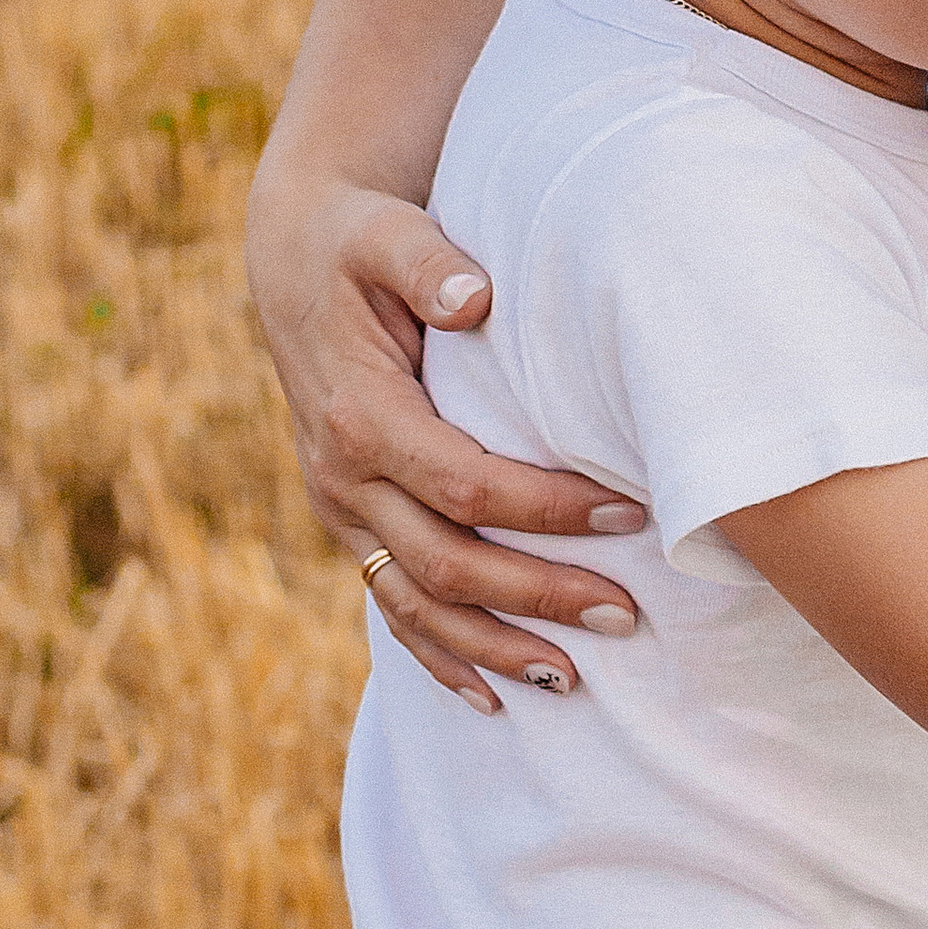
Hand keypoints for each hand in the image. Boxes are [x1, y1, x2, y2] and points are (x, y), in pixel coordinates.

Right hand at [247, 164, 649, 710]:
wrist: (296, 254)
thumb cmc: (359, 239)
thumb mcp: (387, 232)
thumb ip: (428, 261)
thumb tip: (475, 296)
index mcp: (361, 415)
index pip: (467, 484)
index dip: (549, 508)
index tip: (630, 511)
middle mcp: (343, 476)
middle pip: (448, 563)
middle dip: (539, 595)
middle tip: (627, 613)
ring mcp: (340, 506)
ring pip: (416, 604)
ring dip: (495, 645)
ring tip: (576, 677)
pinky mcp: (349, 518)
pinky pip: (390, 604)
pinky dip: (438, 655)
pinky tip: (491, 696)